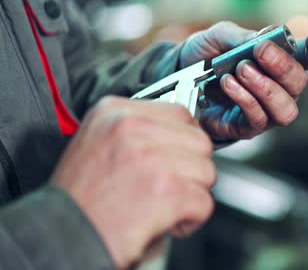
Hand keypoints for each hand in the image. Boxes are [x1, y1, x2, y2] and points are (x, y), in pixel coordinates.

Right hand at [51, 96, 215, 268]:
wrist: (59, 236)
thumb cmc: (78, 199)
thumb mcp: (97, 142)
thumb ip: (137, 131)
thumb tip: (178, 133)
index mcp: (115, 112)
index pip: (180, 114)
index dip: (184, 142)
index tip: (177, 159)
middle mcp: (133, 128)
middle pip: (199, 142)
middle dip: (192, 169)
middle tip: (169, 188)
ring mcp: (151, 158)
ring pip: (207, 172)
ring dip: (192, 195)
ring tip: (163, 206)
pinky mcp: (167, 191)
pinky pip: (205, 203)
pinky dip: (192, 220)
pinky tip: (167, 223)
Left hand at [179, 21, 307, 140]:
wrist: (177, 78)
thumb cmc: (206, 56)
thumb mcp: (219, 36)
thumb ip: (242, 36)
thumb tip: (266, 38)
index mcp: (280, 61)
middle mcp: (279, 88)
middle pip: (299, 83)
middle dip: (283, 66)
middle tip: (261, 51)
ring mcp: (266, 110)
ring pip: (286, 109)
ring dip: (267, 88)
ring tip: (242, 70)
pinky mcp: (247, 128)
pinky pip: (258, 119)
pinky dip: (245, 99)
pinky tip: (229, 83)